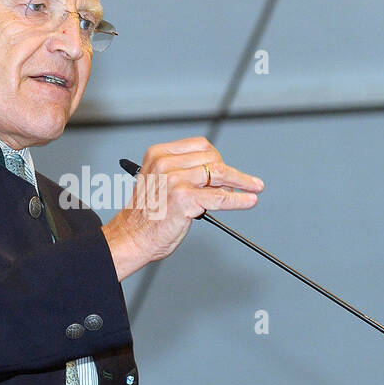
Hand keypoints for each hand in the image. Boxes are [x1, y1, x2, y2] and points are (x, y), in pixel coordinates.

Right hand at [100, 137, 263, 280]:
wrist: (130, 238)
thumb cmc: (145, 216)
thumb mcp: (159, 183)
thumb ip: (183, 173)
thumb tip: (219, 177)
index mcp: (158, 155)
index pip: (200, 146)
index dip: (218, 157)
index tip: (228, 168)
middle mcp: (165, 164)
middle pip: (212, 158)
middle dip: (229, 171)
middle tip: (241, 184)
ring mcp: (174, 180)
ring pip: (219, 174)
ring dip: (241, 182)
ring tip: (253, 188)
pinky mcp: (184, 199)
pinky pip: (220, 197)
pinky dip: (239, 199)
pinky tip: (249, 200)